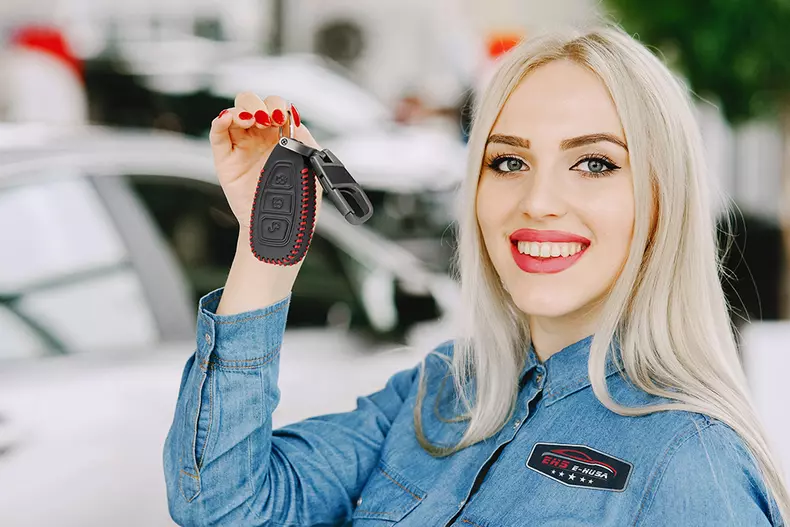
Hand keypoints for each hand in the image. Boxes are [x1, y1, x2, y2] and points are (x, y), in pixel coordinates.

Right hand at [209, 92, 322, 232]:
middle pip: (254, 103)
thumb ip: (306, 143)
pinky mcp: (225, 159)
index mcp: (281, 136)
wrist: (279, 225)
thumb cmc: (296, 201)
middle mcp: (260, 137)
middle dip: (261, 105)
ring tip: (253, 121)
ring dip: (244, 109)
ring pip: (235, 112)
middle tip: (269, 120)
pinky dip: (220, 121)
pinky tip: (227, 118)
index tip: (284, 118)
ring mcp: (241, 146)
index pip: (276, 107)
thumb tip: (297, 124)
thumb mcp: (310, 169)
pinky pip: (218, 134)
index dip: (279, 107)